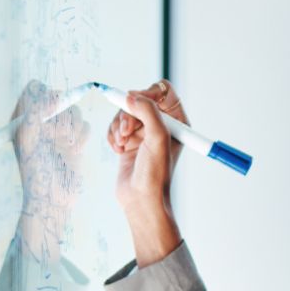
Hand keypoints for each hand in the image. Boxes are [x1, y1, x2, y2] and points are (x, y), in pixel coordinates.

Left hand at [11, 80, 88, 261]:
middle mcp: (40, 122)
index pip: (35, 89)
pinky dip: (81, 137)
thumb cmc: (35, 171)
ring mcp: (58, 131)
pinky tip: (73, 151)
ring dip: (72, 127)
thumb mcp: (28, 136)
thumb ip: (34, 110)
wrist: (52, 198)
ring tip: (64, 145)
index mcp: (22, 118)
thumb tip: (49, 93)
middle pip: (59, 97)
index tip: (52, 107)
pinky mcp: (74, 141)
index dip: (46, 93)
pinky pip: (85, 126)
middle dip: (61, 114)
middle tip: (56, 134)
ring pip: (74, 111)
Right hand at [107, 80, 187, 264]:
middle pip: (138, 99)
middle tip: (126, 131)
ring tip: (122, 143)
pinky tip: (117, 149)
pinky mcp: (129, 141)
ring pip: (124, 113)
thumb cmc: (155, 174)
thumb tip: (132, 96)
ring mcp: (144, 132)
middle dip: (128, 114)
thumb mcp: (157, 138)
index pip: (163, 91)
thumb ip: (148, 112)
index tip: (136, 103)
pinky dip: (112, 135)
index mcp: (177, 121)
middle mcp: (161, 125)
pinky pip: (115, 125)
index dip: (147, 93)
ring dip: (118, 126)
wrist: (140, 199)